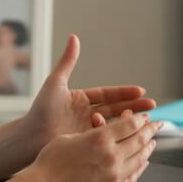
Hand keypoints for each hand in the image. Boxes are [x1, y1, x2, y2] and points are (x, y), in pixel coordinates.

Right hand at [16, 110, 161, 181]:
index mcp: (100, 139)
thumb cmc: (50, 162)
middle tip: (157, 125)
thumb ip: (94, 133)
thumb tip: (108, 130)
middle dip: (151, 130)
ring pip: (140, 160)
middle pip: (139, 140)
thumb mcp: (71, 137)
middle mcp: (111, 157)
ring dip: (148, 148)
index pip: (130, 125)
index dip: (140, 118)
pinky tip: (143, 163)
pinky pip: (133, 178)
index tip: (146, 115)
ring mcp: (113, 177)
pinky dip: (140, 168)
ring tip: (152, 142)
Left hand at [20, 34, 155, 156]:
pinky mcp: (87, 144)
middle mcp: (86, 114)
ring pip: (114, 124)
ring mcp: (87, 130)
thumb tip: (74, 37)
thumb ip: (67, 61)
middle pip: (115, 109)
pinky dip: (119, 136)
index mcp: (81, 99)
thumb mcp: (56, 83)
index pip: (108, 95)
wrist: (30, 138)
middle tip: (152, 106)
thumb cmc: (40, 110)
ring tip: (143, 119)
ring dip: (129, 121)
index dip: (124, 93)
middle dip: (134, 107)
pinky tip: (130, 135)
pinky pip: (106, 139)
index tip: (140, 91)